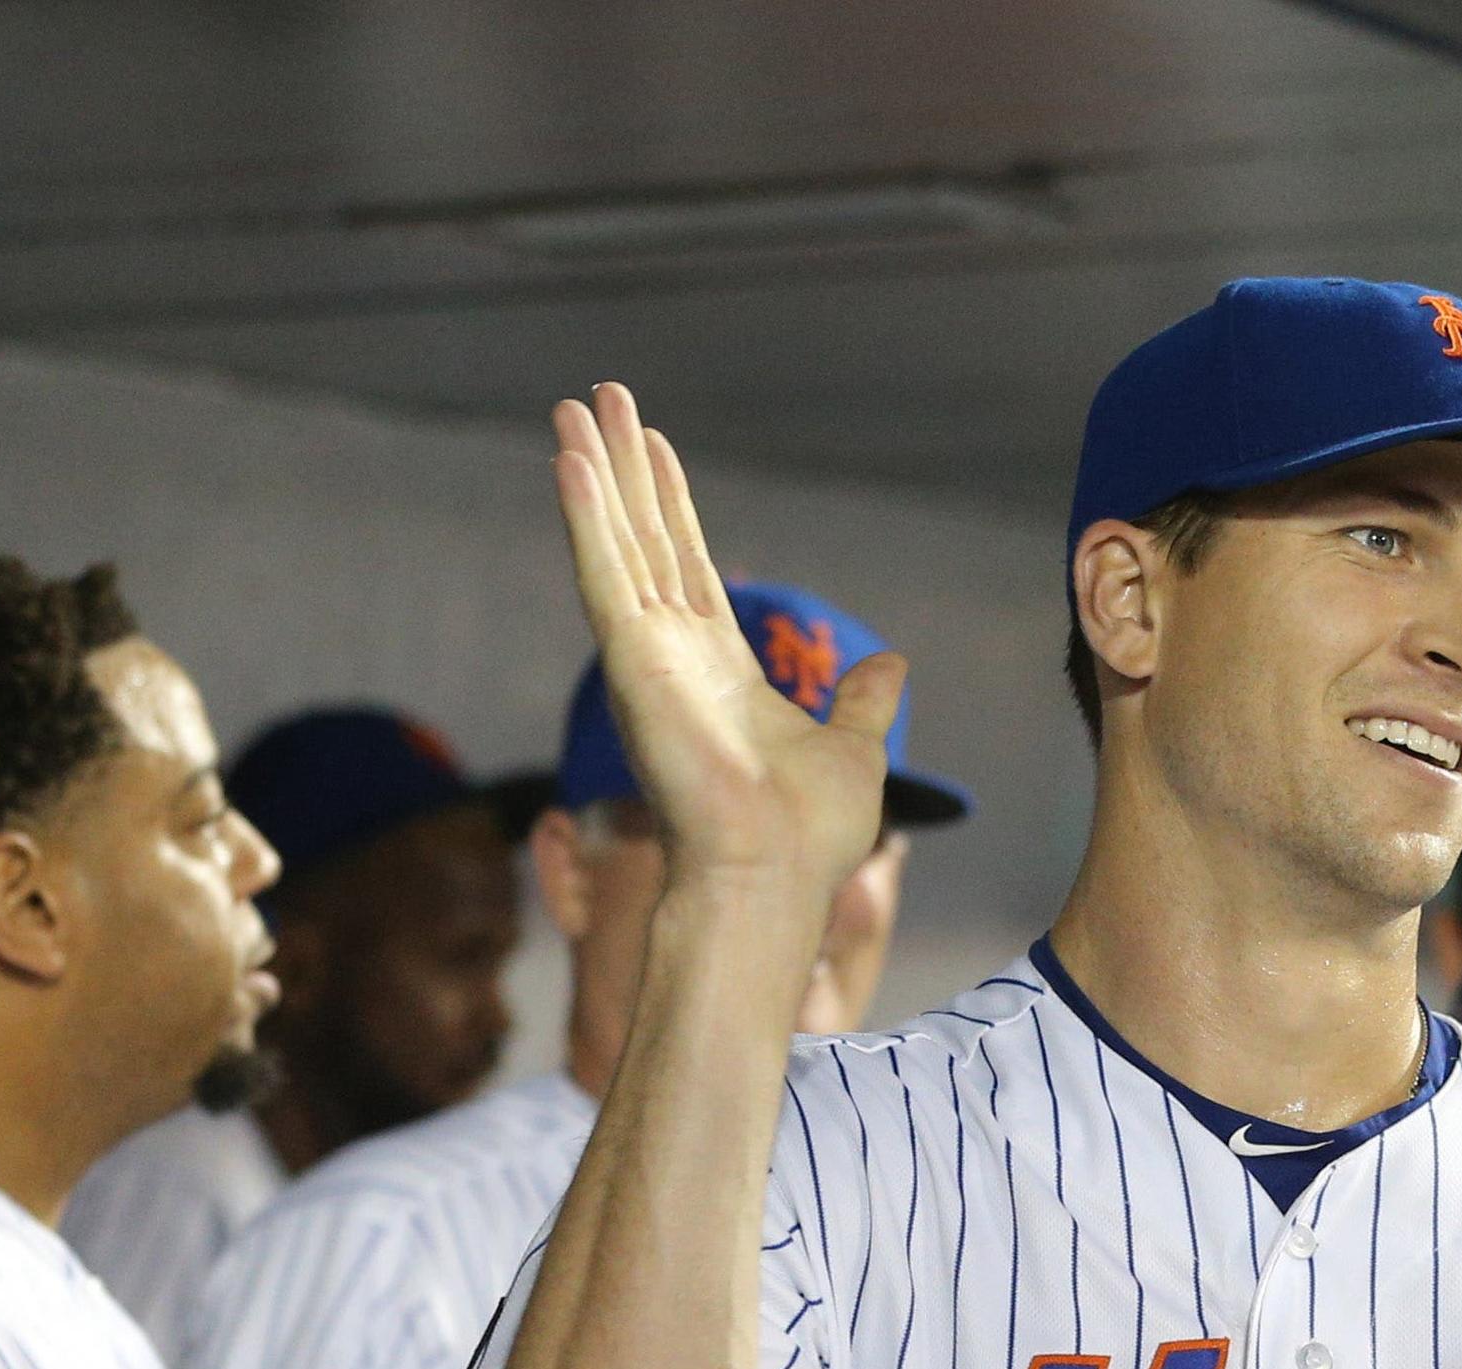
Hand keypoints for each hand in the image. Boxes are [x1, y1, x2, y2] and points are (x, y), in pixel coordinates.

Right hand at [547, 382, 903, 928]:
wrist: (775, 876)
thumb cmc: (809, 834)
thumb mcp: (854, 748)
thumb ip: (862, 701)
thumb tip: (893, 664)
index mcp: (719, 669)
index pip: (688, 565)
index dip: (671, 503)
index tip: (653, 446)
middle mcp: (673, 654)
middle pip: (644, 537)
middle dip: (622, 468)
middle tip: (600, 399)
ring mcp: (646, 655)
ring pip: (615, 542)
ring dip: (593, 473)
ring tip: (573, 407)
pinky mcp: (630, 662)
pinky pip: (603, 574)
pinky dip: (585, 518)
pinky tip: (568, 461)